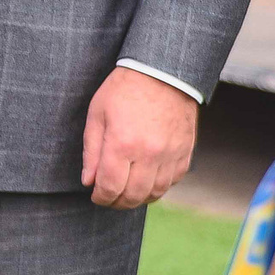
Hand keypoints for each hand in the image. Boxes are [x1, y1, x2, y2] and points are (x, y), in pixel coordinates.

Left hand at [81, 66, 198, 208]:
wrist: (162, 71)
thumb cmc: (124, 89)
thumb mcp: (97, 114)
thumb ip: (92, 151)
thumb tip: (89, 181)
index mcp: (122, 143)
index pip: (110, 186)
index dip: (100, 197)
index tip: (96, 196)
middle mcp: (149, 154)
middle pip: (133, 195)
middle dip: (117, 202)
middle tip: (109, 199)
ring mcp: (170, 154)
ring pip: (155, 192)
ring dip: (139, 198)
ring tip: (127, 193)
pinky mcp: (185, 152)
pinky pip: (173, 181)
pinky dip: (159, 187)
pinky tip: (147, 181)